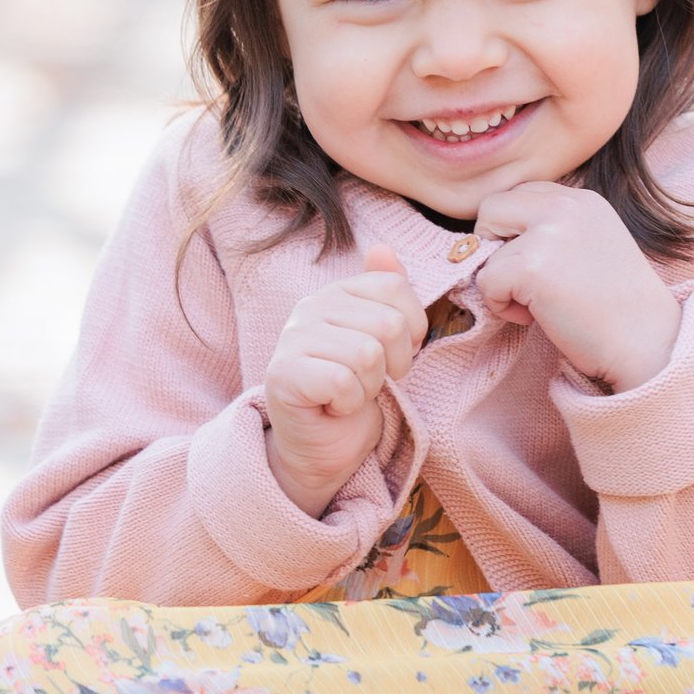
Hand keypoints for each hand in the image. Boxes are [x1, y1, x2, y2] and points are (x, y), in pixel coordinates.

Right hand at [263, 244, 426, 517]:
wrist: (322, 445)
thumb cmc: (355, 392)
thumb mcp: (383, 341)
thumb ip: (387, 295)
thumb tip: (381, 249)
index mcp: (337, 292)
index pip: (395, 287)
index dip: (410, 330)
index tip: (391, 356)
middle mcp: (310, 306)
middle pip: (388, 323)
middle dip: (391, 365)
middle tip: (367, 381)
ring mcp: (292, 338)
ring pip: (368, 355)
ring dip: (369, 387)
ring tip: (349, 393)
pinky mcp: (283, 374)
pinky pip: (343, 382)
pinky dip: (348, 404)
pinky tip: (333, 406)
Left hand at [474, 182, 681, 391]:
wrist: (646, 344)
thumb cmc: (618, 308)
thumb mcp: (592, 245)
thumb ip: (553, 230)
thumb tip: (493, 238)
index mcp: (583, 199)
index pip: (520, 194)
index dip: (514, 231)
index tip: (538, 264)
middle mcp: (566, 206)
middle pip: (492, 207)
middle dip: (494, 246)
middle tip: (523, 280)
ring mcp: (548, 233)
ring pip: (484, 249)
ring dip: (501, 283)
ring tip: (539, 304)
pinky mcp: (532, 267)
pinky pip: (486, 282)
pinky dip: (501, 306)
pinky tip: (536, 317)